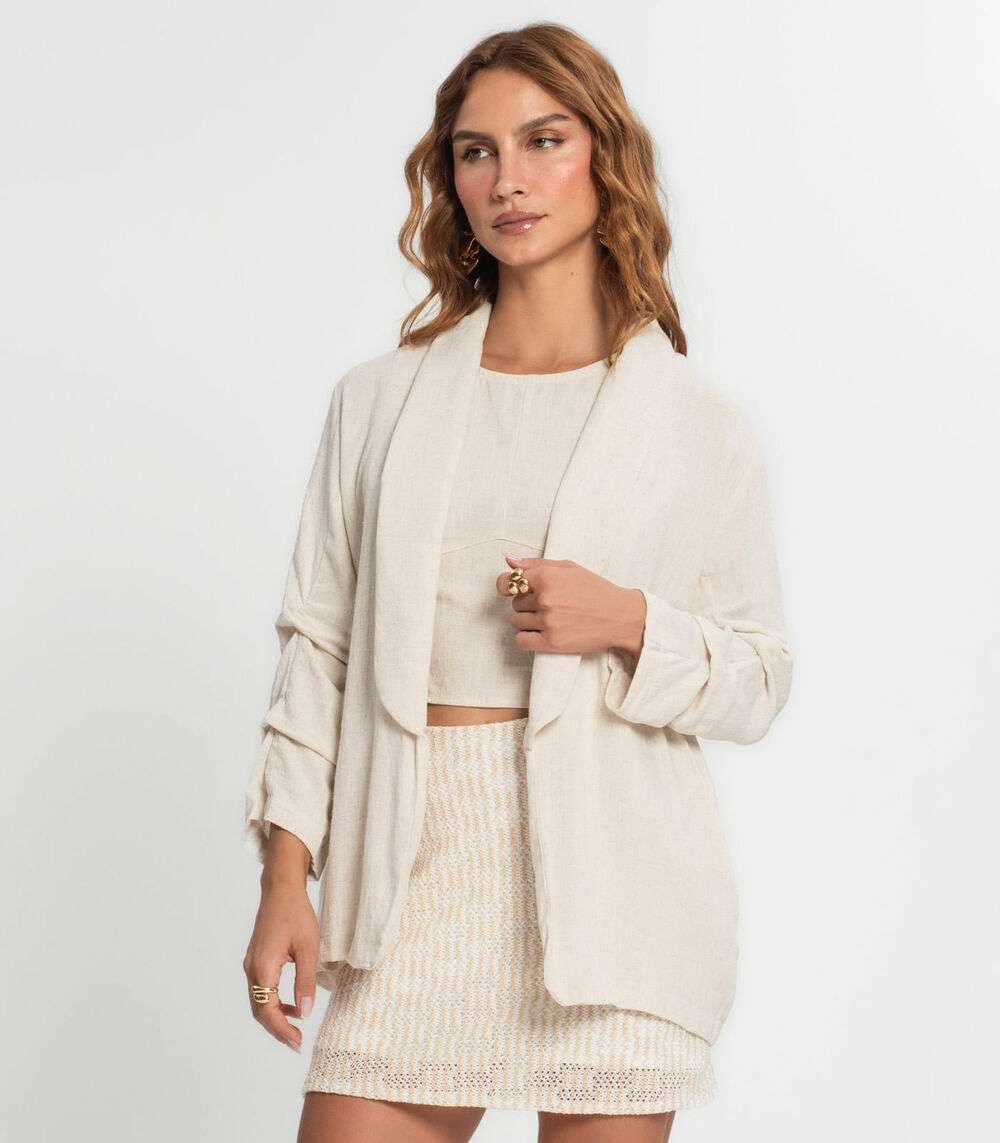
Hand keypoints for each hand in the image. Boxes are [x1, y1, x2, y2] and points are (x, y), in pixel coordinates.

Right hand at [242, 870, 319, 1051]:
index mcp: (264, 967)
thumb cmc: (297, 915)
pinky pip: (261, 990)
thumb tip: (304, 1013)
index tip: (297, 1043)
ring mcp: (251, 964)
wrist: (281, 890)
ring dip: (274, 1017)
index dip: (281, 1031)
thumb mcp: (308, 948)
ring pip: (258, 1001)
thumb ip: (306, 982)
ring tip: (295, 1028)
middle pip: (259, 1010)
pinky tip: (291, 1005)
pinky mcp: (256, 960)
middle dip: (276, 1029)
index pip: (267, 1010)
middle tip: (297, 1042)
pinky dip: (273, 1002)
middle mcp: (252, 969)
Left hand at [495, 554, 645, 656]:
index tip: (510, 590)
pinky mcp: (552, 642)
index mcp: (547, 577)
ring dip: (527, 622)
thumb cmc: (596, 590)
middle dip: (527, 603)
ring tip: (548, 619)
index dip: (506, 586)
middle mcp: (546, 598)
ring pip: (517, 622)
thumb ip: (536, 563)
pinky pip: (522, 641)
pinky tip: (540, 633)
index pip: (507, 582)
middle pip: (515, 603)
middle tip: (548, 604)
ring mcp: (548, 621)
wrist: (621, 616)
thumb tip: (509, 561)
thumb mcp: (569, 568)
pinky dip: (527, 638)